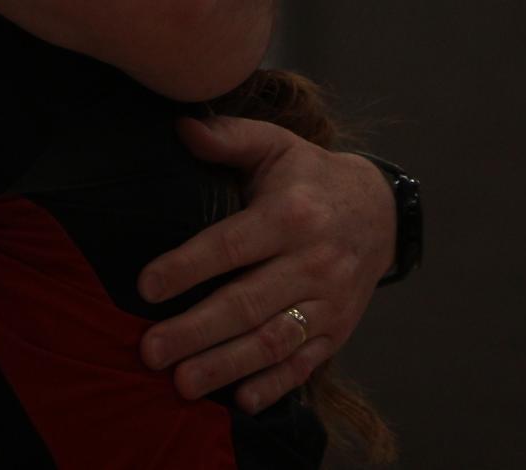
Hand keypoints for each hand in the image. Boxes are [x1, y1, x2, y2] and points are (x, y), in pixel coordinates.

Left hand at [137, 116, 393, 411]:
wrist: (379, 210)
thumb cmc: (310, 176)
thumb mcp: (275, 144)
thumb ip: (229, 137)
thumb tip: (181, 126)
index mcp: (290, 215)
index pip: (231, 246)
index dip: (187, 267)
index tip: (146, 286)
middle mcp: (313, 261)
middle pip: (247, 303)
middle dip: (196, 331)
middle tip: (149, 350)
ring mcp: (329, 301)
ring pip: (273, 340)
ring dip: (226, 365)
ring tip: (182, 383)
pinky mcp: (339, 330)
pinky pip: (306, 364)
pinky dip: (275, 386)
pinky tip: (240, 400)